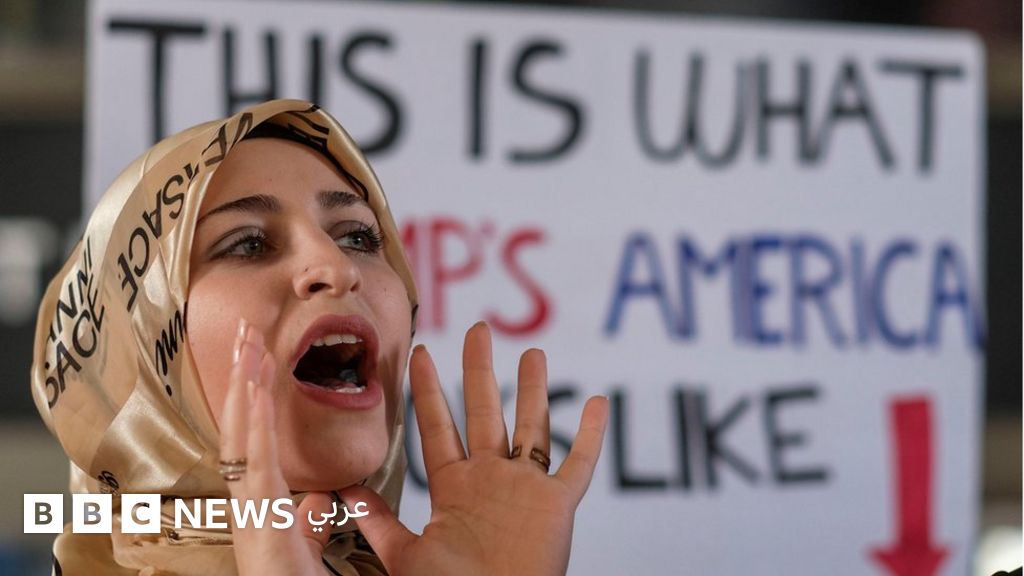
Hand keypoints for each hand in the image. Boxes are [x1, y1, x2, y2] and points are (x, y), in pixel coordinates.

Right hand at [220, 319, 332, 574]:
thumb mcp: (306, 542)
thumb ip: (309, 516)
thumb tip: (318, 495)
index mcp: (257, 500)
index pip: (250, 435)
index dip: (252, 394)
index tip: (256, 356)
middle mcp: (243, 499)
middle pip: (240, 424)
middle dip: (243, 377)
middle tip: (247, 331)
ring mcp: (246, 507)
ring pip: (242, 434)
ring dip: (246, 387)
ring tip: (250, 345)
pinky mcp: (258, 518)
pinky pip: (255, 461)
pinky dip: (256, 422)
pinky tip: (259, 390)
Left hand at [340, 321, 609, 575]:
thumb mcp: (405, 555)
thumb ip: (379, 521)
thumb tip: (344, 491)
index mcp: (453, 487)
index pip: (437, 426)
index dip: (429, 390)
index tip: (421, 353)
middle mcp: (489, 479)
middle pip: (484, 411)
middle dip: (480, 369)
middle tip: (477, 329)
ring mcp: (525, 489)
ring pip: (531, 426)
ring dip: (533, 390)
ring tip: (534, 353)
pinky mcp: (557, 505)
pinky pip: (578, 463)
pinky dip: (591, 435)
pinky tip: (599, 404)